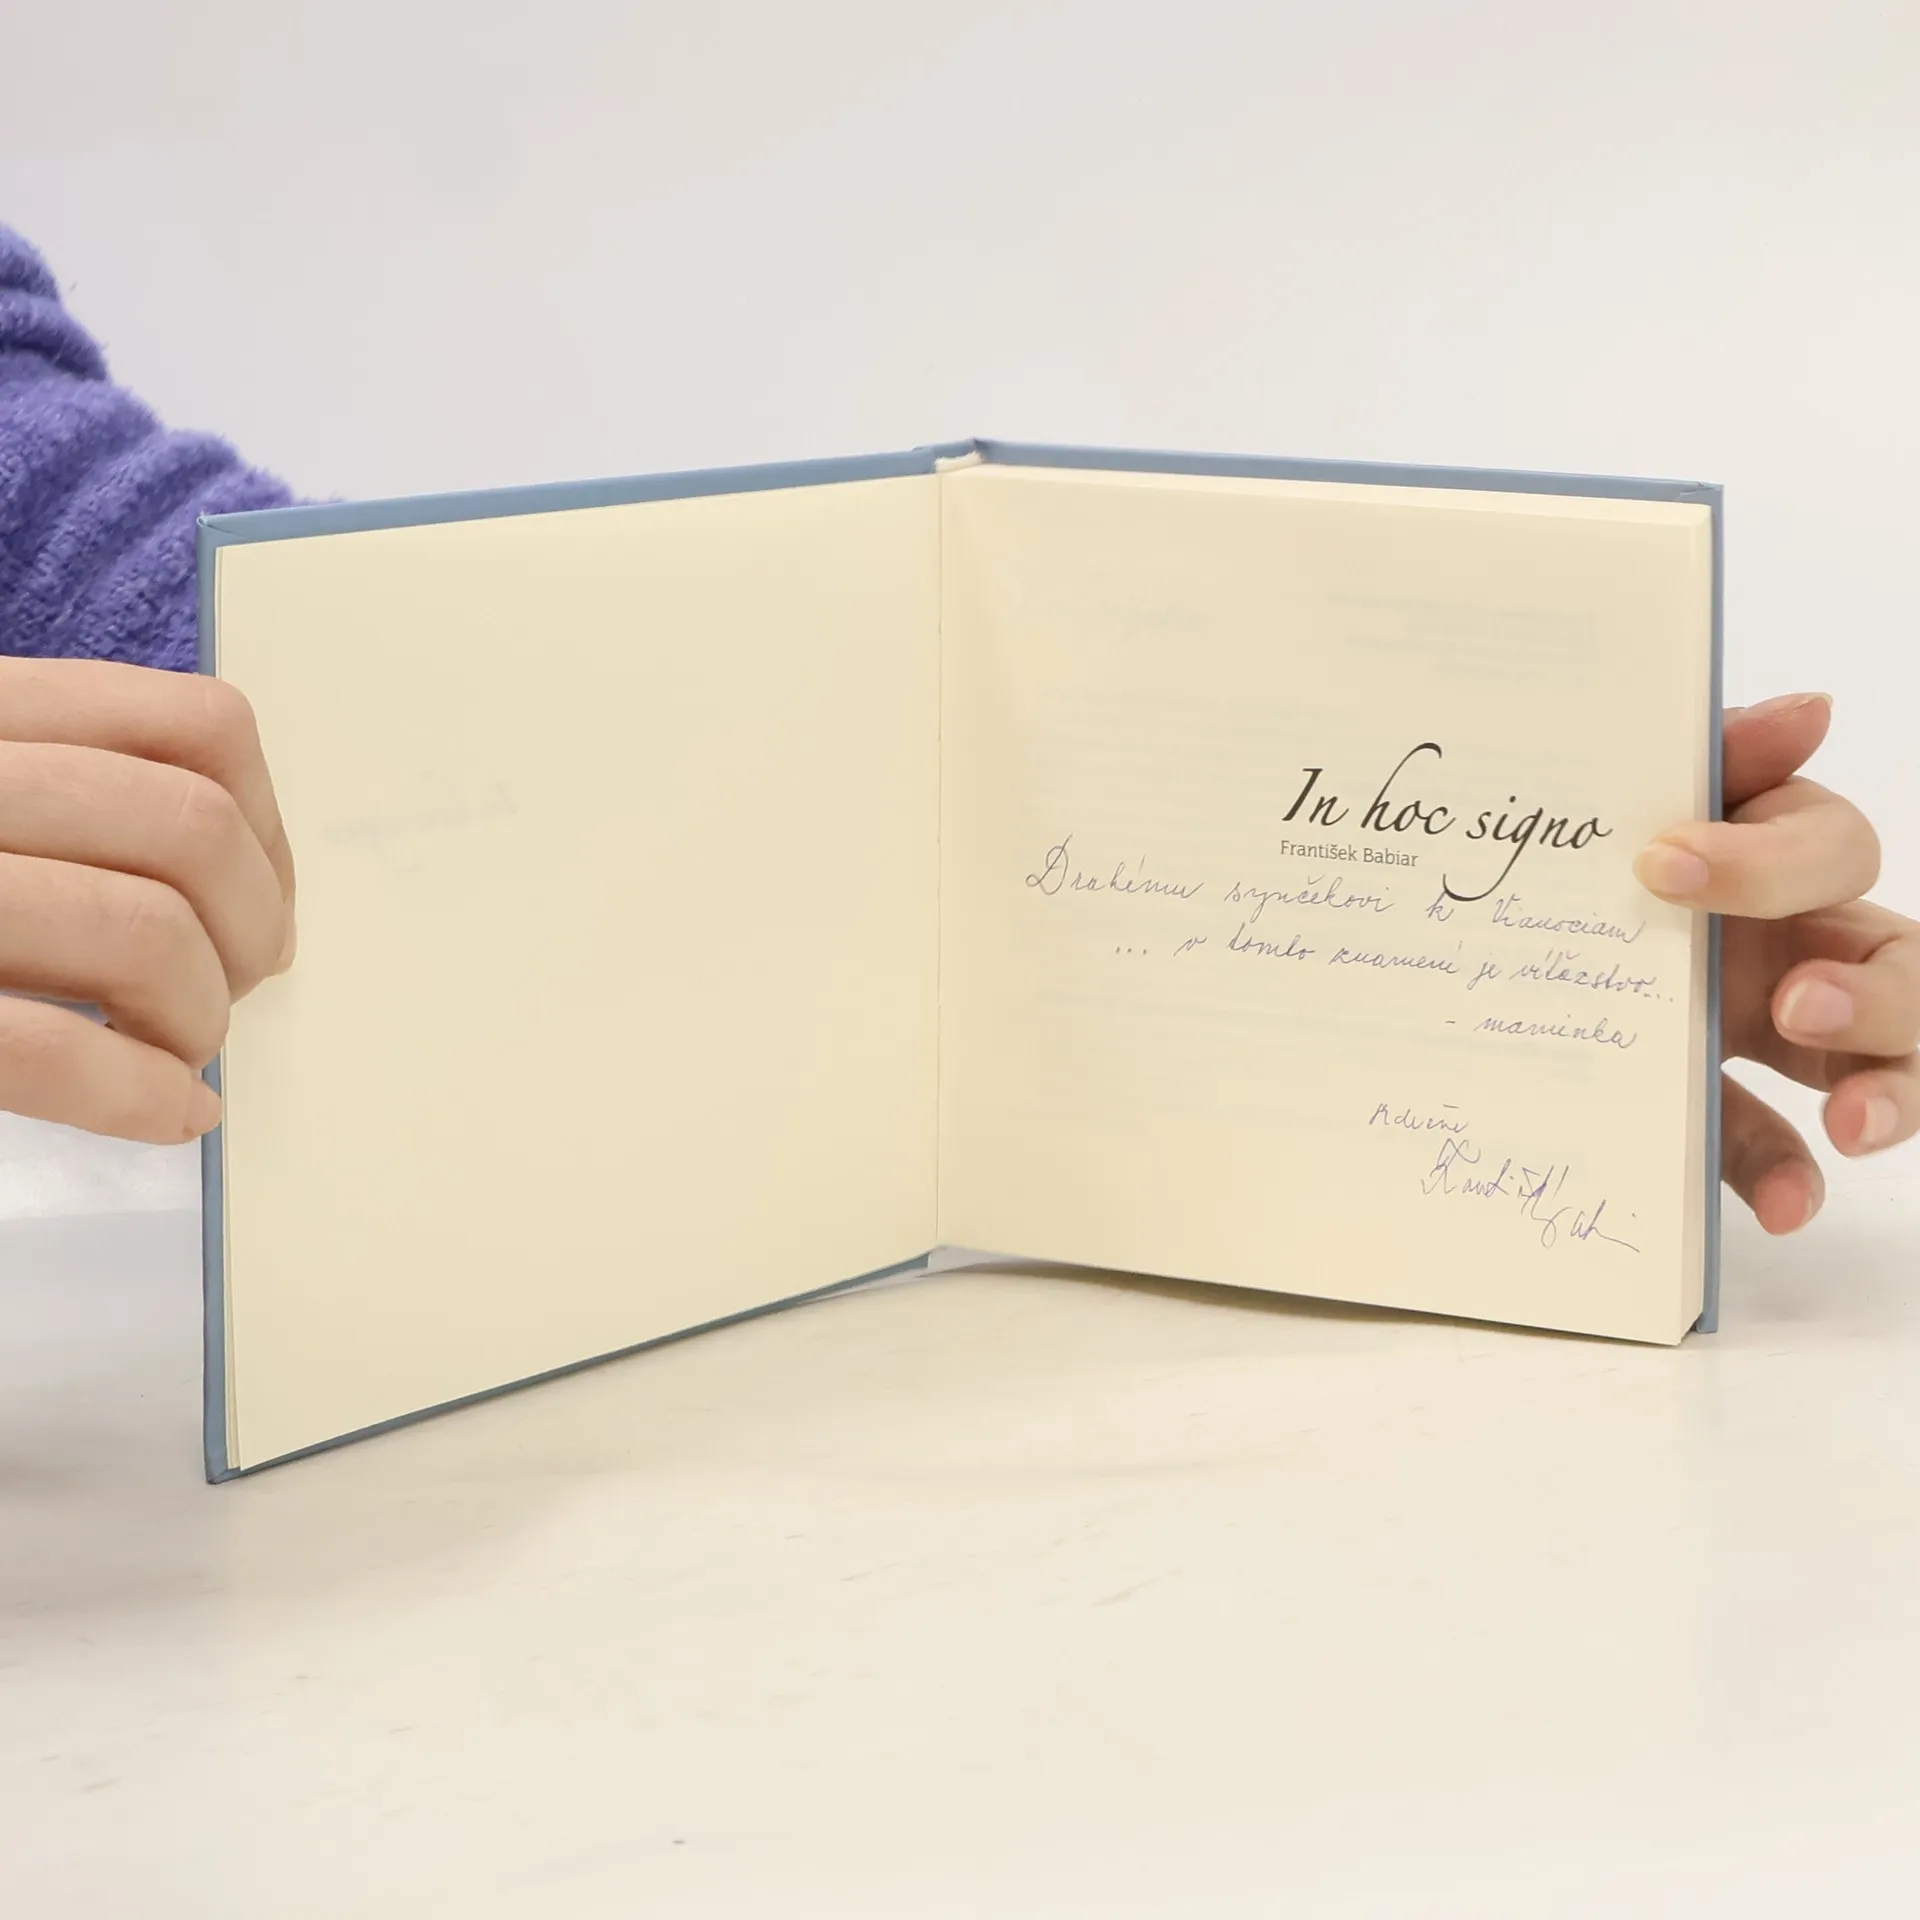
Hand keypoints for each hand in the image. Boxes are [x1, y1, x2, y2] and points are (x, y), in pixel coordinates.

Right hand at [0, 658, 294, 1142]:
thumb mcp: (2, 793)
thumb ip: (84, 798)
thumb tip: (259, 889)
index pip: (203, 726)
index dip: (273, 829)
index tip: (267, 899)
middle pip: (193, 829)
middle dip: (250, 930)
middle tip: (236, 986)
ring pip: (145, 933)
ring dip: (198, 1015)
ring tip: (181, 1048)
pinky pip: (55, 1051)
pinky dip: (141, 1096)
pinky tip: (169, 1113)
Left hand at [1634, 691, 1918, 1232]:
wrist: (1481, 936)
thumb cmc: (1580, 850)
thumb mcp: (1631, 795)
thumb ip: (1713, 756)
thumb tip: (1812, 708)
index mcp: (1771, 856)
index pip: (1829, 847)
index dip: (1769, 861)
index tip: (1664, 866)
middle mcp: (1798, 942)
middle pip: (1903, 966)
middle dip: (1876, 994)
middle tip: (1798, 1008)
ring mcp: (1778, 1032)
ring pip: (1882, 1062)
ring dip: (1887, 1090)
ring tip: (1848, 1126)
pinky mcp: (1731, 1108)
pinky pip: (1778, 1146)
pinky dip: (1788, 1176)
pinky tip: (1782, 1207)